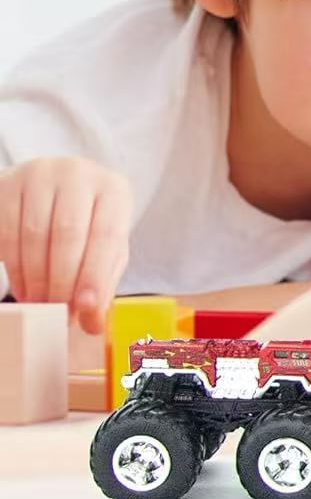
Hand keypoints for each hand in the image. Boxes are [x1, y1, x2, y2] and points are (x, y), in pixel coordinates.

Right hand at [0, 158, 131, 333]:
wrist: (50, 191)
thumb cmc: (86, 223)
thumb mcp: (103, 248)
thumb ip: (102, 282)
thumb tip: (94, 324)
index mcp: (113, 188)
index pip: (107, 234)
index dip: (96, 274)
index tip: (86, 307)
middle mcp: (79, 174)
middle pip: (68, 234)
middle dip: (61, 281)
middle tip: (58, 312)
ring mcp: (40, 174)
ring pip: (34, 235)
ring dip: (36, 278)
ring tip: (41, 304)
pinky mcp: (8, 184)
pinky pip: (7, 232)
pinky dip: (15, 267)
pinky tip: (23, 288)